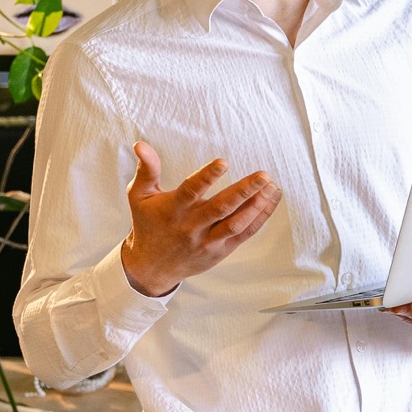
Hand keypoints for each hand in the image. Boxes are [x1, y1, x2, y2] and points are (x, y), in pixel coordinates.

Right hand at [120, 141, 281, 297]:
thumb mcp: (139, 196)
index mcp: (173, 209)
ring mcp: (208, 240)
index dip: (207, 176)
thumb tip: (141, 144)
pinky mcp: (221, 250)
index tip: (223, 162)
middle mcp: (192, 226)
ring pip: (236, 223)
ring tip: (272, 187)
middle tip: (263, 175)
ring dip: (257, 205)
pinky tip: (271, 200)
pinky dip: (259, 217)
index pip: (191, 190)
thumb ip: (146, 170)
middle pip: (221, 208)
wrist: (152, 267)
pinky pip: (244, 233)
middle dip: (244, 191)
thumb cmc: (147, 225)